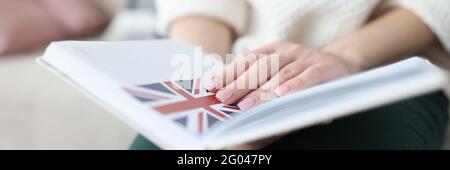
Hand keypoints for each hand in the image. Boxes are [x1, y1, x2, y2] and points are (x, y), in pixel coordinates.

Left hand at [206, 42, 354, 149]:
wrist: (341, 66)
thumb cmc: (303, 74)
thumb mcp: (280, 72)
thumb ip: (259, 81)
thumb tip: (228, 93)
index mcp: (274, 50)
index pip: (247, 60)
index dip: (229, 72)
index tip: (211, 85)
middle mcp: (289, 51)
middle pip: (261, 67)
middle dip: (240, 83)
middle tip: (224, 98)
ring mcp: (307, 58)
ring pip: (281, 73)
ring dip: (263, 91)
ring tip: (247, 105)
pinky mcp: (324, 69)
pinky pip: (308, 77)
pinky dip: (295, 86)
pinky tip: (282, 95)